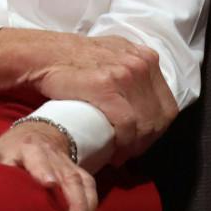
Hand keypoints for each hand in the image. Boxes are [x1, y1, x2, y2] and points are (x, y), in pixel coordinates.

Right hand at [0, 30, 177, 160]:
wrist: (43, 55)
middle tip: (129, 153)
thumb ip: (130, 71)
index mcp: (145, 57)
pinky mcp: (108, 85)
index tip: (140, 142)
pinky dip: (122, 143)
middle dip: (147, 141)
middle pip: (160, 116)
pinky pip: (127, 124)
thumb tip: (143, 98)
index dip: (156, 129)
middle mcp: (141, 63)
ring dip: (134, 146)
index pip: (166, 105)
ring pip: (146, 123)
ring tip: (120, 155)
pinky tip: (113, 152)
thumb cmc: (74, 61)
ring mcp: (126, 72)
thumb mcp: (113, 56)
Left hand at [0, 120, 95, 210]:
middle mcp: (53, 156)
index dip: (43, 170)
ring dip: (83, 207)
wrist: (36, 135)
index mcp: (29, 148)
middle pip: (66, 175)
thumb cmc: (11, 151)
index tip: (48, 184)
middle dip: (73, 199)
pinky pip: (89, 187)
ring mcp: (68, 165)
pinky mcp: (78, 173)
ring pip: (80, 183)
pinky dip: (90, 205)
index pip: (38, 158)